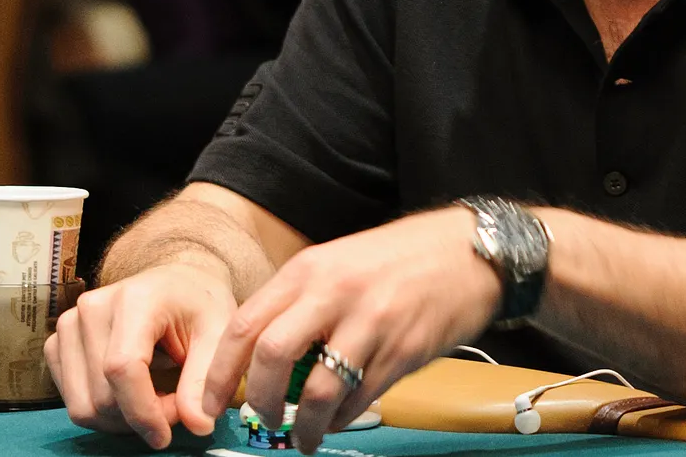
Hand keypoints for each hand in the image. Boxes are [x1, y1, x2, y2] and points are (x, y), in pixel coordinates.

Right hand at [45, 261, 236, 449]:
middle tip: (174, 409)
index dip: (142, 412)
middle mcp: (93, 308)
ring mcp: (69, 324)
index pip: (122, 368)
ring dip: (121, 419)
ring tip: (157, 399)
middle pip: (102, 395)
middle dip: (139, 417)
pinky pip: (71, 399)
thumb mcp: (218, 333)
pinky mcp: (58, 342)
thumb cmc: (199, 304)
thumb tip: (198, 425)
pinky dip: (103, 410)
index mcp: (135, 299)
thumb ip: (206, 379)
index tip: (165, 436)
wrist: (176, 280)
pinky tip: (132, 393)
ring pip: (82, 405)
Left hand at [200, 206, 500, 454]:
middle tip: (260, 421)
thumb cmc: (405, 257)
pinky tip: (338, 419)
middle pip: (270, 358)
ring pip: (315, 391)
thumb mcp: (342, 261)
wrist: (474, 249)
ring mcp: (371, 323)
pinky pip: (358, 400)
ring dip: (301, 427)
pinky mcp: (403, 352)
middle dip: (256, 403)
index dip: (219, 373)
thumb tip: (261, 355)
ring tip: (302, 437)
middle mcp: (336, 293)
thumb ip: (303, 300)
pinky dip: (340, 420)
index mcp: (312, 269)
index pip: (245, 325)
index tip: (211, 403)